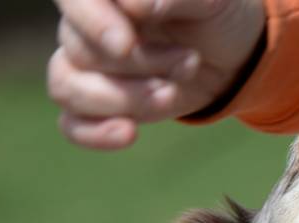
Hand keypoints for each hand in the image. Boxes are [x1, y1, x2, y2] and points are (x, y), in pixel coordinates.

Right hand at [49, 0, 265, 149]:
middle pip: (81, 50)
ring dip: (124, 99)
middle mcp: (85, 24)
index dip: (93, 23)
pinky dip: (95, 133)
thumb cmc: (212, 14)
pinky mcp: (96, 105)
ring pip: (69, 87)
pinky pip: (72, 123)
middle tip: (190, 61)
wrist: (229, 53)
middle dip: (139, 64)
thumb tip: (132, 5)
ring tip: (171, 93)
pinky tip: (129, 134)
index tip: (125, 46)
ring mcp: (85, 66)